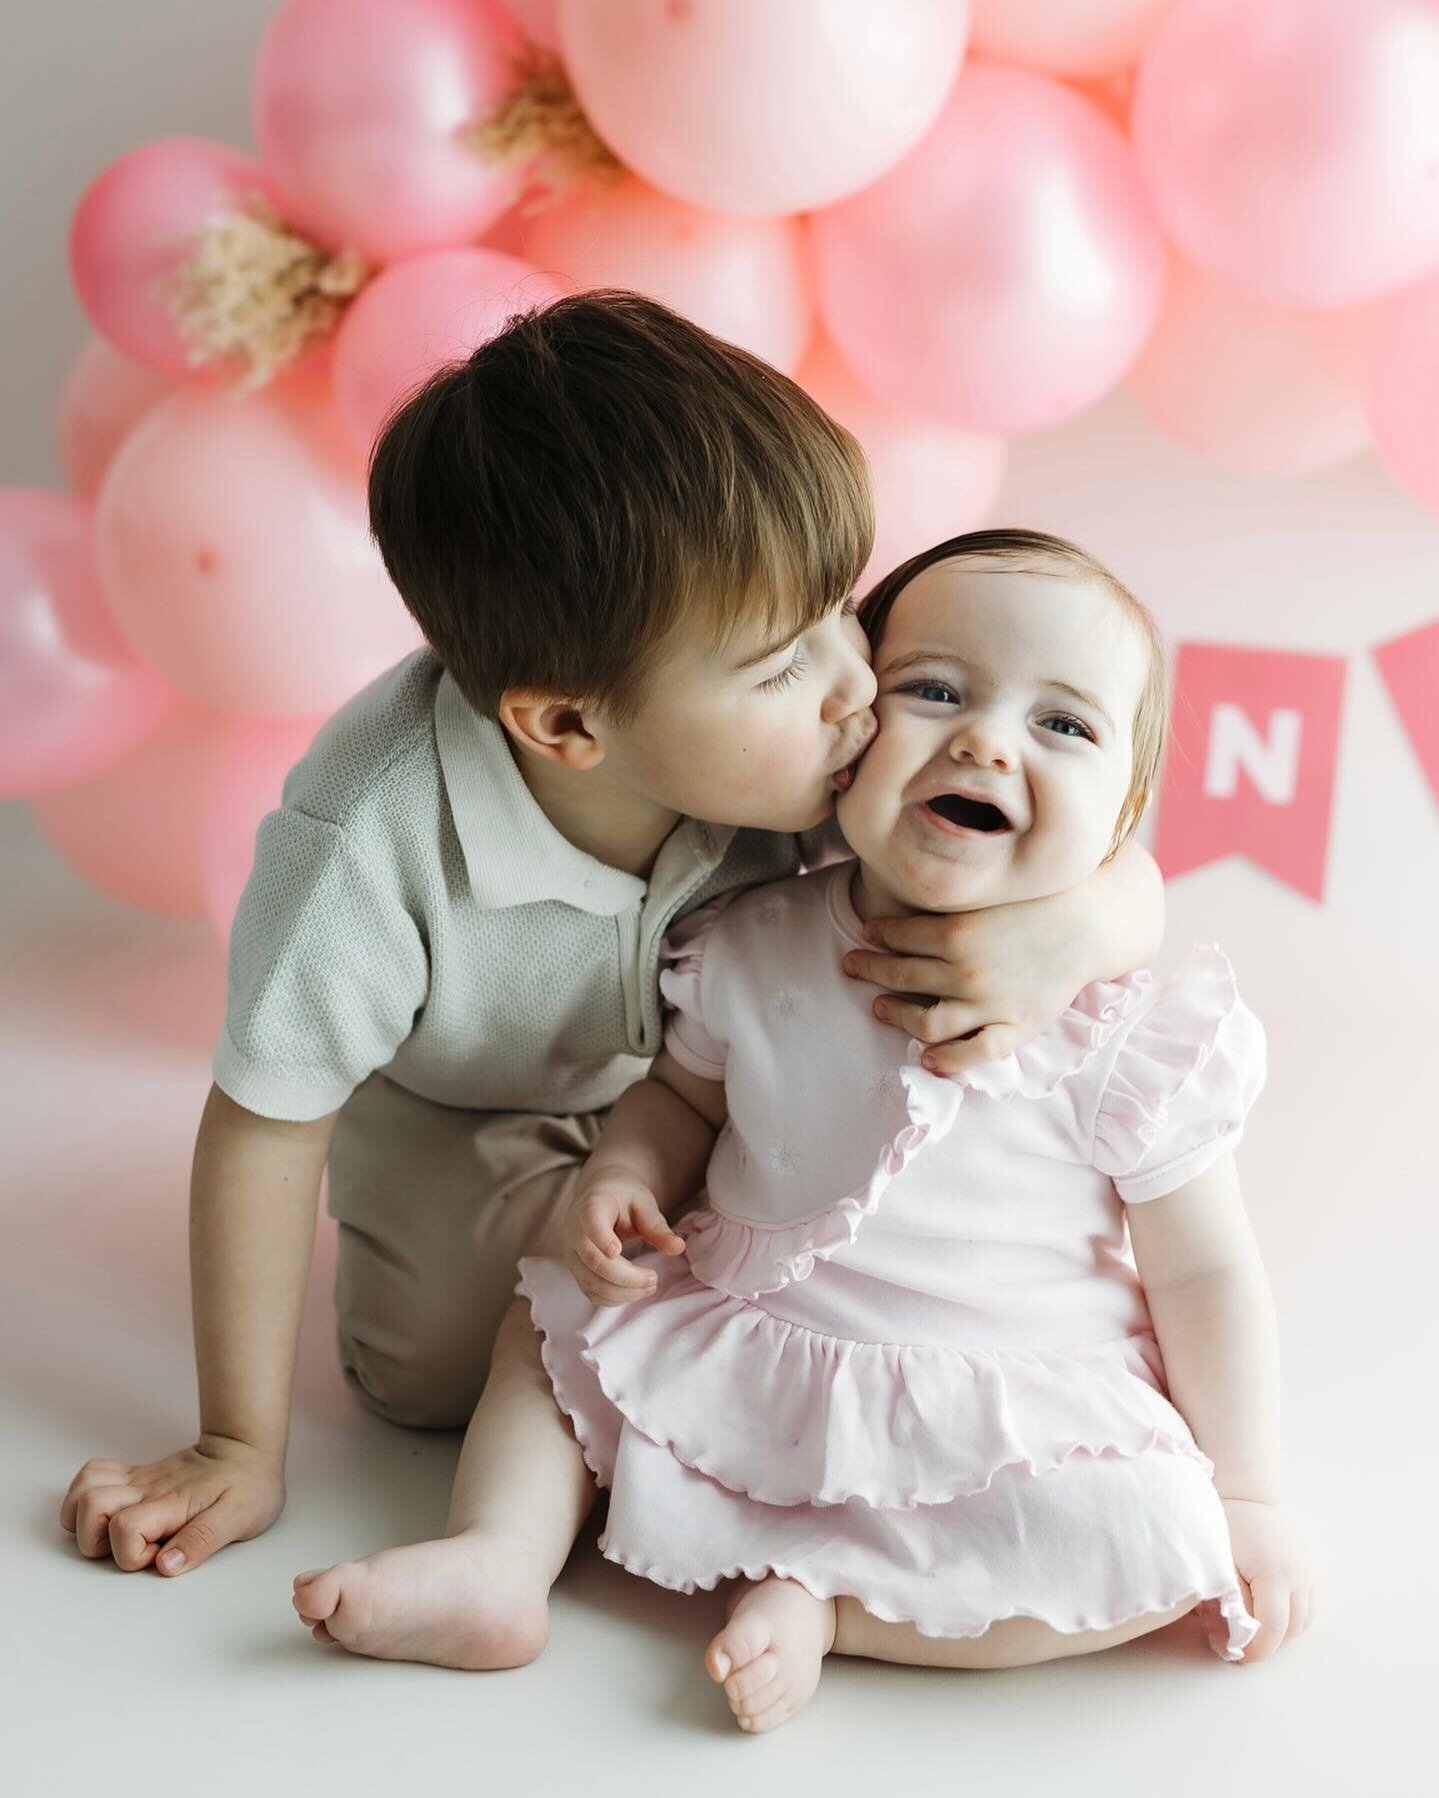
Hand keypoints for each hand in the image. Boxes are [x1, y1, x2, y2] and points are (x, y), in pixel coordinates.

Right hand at [59, 1434, 285, 1575]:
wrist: (247, 1447)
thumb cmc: (249, 1484)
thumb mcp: (240, 1517)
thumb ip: (201, 1541)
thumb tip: (165, 1566)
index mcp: (172, 1503)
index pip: (125, 1528)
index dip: (133, 1554)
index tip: (160, 1556)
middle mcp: (148, 1489)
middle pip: (90, 1506)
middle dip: (98, 1540)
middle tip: (134, 1546)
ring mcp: (138, 1480)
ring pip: (84, 1489)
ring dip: (85, 1519)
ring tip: (114, 1533)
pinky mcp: (135, 1475)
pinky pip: (92, 1476)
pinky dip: (85, 1498)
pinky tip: (110, 1514)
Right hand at [564, 1166, 685, 1305]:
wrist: (600, 1194)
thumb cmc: (623, 1196)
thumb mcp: (643, 1203)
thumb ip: (657, 1225)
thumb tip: (678, 1247)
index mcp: (591, 1206)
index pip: (590, 1222)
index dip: (601, 1238)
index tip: (618, 1251)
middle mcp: (574, 1232)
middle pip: (595, 1262)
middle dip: (627, 1277)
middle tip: (654, 1278)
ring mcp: (572, 1254)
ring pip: (592, 1283)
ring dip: (623, 1292)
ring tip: (650, 1285)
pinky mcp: (576, 1270)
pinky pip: (591, 1292)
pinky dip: (613, 1298)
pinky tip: (635, 1291)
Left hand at [841, 897, 1092, 1076]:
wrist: (1090, 924)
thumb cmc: (1040, 902)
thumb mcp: (989, 895)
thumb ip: (950, 907)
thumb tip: (909, 914)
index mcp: (957, 932)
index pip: (899, 936)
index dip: (878, 935)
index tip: (867, 934)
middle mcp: (965, 971)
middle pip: (902, 975)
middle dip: (871, 969)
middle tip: (852, 965)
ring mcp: (989, 1003)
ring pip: (927, 1021)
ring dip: (896, 1016)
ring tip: (879, 1008)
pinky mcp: (1014, 1027)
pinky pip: (974, 1053)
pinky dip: (947, 1061)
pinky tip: (927, 1060)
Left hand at [1214, 1497, 1315, 1662]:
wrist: (1247, 1494)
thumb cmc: (1227, 1524)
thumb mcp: (1218, 1560)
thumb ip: (1226, 1599)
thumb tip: (1229, 1638)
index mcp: (1274, 1571)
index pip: (1272, 1627)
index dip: (1255, 1649)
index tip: (1234, 1654)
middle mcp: (1298, 1575)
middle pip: (1290, 1630)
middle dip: (1265, 1645)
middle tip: (1236, 1643)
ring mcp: (1308, 1574)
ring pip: (1301, 1623)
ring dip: (1278, 1634)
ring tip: (1249, 1627)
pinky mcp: (1309, 1572)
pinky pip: (1306, 1609)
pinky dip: (1289, 1620)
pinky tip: (1265, 1613)